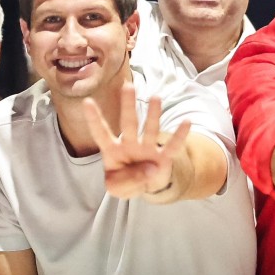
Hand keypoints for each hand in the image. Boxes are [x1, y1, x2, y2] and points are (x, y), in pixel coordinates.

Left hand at [83, 81, 191, 199]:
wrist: (144, 186)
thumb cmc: (125, 182)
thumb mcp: (116, 189)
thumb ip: (126, 182)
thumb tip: (150, 169)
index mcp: (112, 150)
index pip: (101, 133)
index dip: (94, 119)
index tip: (86, 102)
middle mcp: (130, 145)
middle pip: (128, 123)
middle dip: (128, 105)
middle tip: (128, 86)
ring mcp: (147, 149)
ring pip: (149, 129)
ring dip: (153, 114)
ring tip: (156, 97)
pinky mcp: (163, 158)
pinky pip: (172, 146)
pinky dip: (180, 136)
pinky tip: (187, 122)